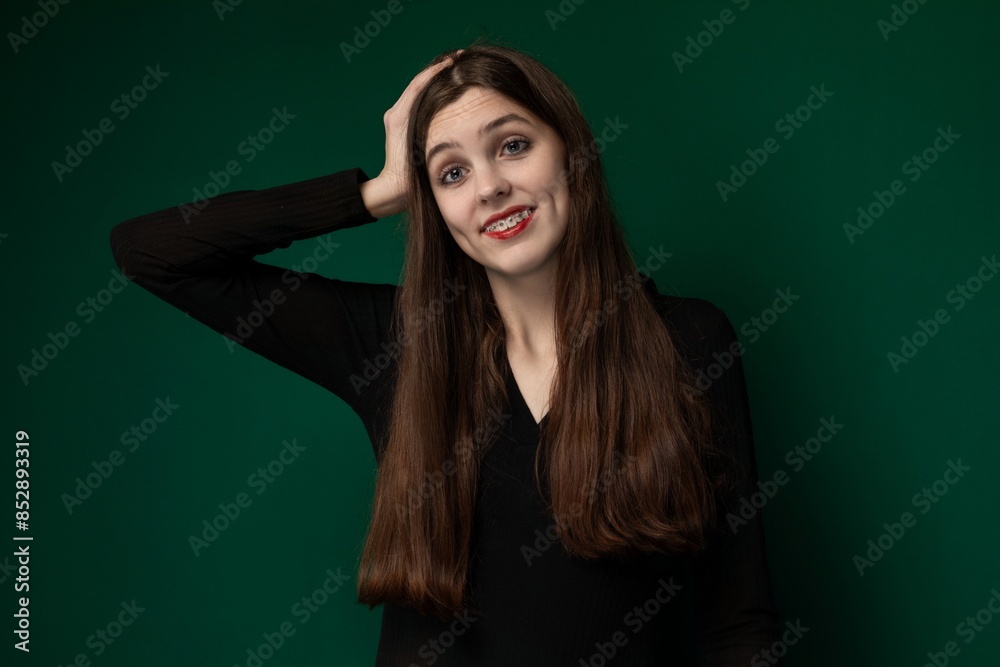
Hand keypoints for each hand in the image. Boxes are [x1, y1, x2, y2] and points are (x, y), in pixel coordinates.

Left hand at [361, 52, 461, 217]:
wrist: (392, 191)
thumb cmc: (405, 173)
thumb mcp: (417, 145)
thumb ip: (422, 119)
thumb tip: (438, 92)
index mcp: (400, 113)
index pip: (421, 82)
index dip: (438, 69)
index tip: (455, 59)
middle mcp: (397, 112)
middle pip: (421, 84)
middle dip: (439, 71)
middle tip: (459, 60)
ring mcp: (400, 119)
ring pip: (422, 93)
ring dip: (439, 81)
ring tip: (458, 72)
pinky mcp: (405, 127)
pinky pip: (423, 104)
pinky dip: (436, 95)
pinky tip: (453, 95)